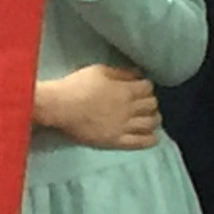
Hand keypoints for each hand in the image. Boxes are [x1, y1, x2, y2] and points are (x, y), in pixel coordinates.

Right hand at [36, 65, 159, 149]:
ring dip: (153, 119)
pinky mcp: (118, 141)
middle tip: (144, 102)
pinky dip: (150, 139)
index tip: (140, 87)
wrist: (60, 108)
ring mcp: (125, 126)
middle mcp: (130, 109)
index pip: (148, 87)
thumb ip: (120, 73)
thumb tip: (138, 73)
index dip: (146, 86)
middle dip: (150, 102)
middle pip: (152, 105)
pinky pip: (141, 142)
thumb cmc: (76, 86)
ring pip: (150, 123)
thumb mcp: (98, 71)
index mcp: (126, 90)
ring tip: (148, 118)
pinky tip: (151, 136)